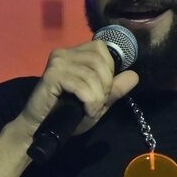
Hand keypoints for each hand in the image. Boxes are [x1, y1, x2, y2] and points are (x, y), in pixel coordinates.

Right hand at [18, 40, 138, 137]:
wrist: (41, 128)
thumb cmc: (68, 114)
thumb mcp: (98, 101)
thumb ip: (115, 88)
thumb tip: (135, 76)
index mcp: (75, 54)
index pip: (102, 48)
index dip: (110, 70)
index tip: (104, 90)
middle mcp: (65, 53)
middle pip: (100, 60)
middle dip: (106, 85)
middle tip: (98, 103)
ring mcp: (57, 62)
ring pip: (93, 74)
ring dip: (98, 97)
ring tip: (91, 109)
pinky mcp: (52, 75)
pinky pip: (82, 85)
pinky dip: (90, 101)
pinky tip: (86, 111)